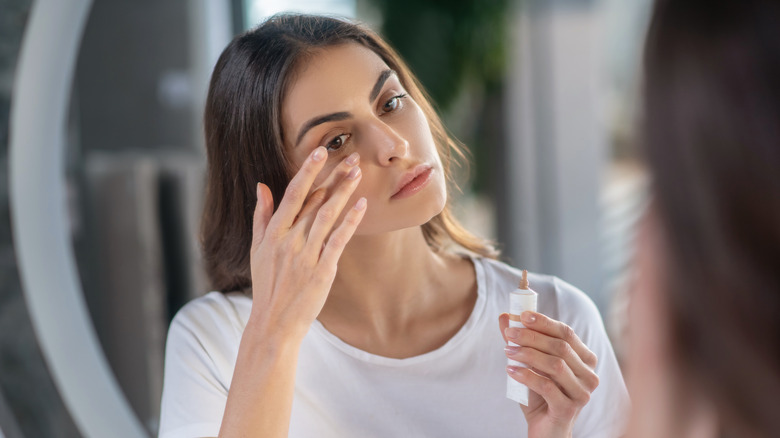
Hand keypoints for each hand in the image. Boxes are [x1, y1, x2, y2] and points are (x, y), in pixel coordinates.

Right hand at [249, 147, 365, 340]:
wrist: (273, 323)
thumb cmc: (266, 285)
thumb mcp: (257, 249)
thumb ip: (261, 216)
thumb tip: (261, 186)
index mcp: (273, 233)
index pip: (292, 194)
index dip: (307, 171)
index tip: (320, 151)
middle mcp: (289, 240)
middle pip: (314, 201)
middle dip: (333, 176)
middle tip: (352, 156)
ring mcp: (305, 255)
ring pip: (327, 215)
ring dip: (343, 192)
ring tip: (358, 172)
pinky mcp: (322, 271)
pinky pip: (338, 240)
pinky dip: (350, 221)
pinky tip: (361, 205)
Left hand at [499, 312, 599, 437]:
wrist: (544, 429)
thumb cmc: (540, 396)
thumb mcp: (530, 365)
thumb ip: (520, 342)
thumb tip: (505, 317)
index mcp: (585, 360)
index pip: (566, 333)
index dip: (544, 322)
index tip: (522, 315)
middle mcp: (589, 375)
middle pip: (560, 347)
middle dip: (532, 336)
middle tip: (510, 333)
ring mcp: (582, 393)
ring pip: (555, 365)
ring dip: (528, 354)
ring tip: (507, 351)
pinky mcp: (569, 409)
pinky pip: (546, 386)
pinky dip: (527, 375)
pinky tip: (511, 371)